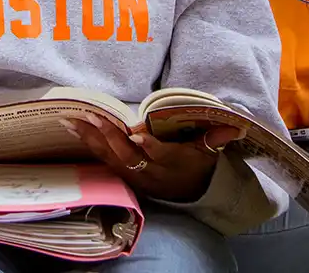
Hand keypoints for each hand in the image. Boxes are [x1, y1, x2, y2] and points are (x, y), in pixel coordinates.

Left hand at [61, 114, 243, 202]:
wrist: (188, 191)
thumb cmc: (197, 163)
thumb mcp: (209, 151)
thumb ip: (217, 138)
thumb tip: (236, 127)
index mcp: (174, 164)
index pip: (161, 156)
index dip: (150, 146)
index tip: (137, 133)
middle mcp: (152, 172)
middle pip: (129, 158)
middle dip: (110, 137)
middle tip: (94, 116)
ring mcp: (136, 176)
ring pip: (112, 159)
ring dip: (92, 139)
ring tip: (73, 120)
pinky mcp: (124, 174)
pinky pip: (104, 160)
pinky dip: (89, 144)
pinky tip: (73, 128)